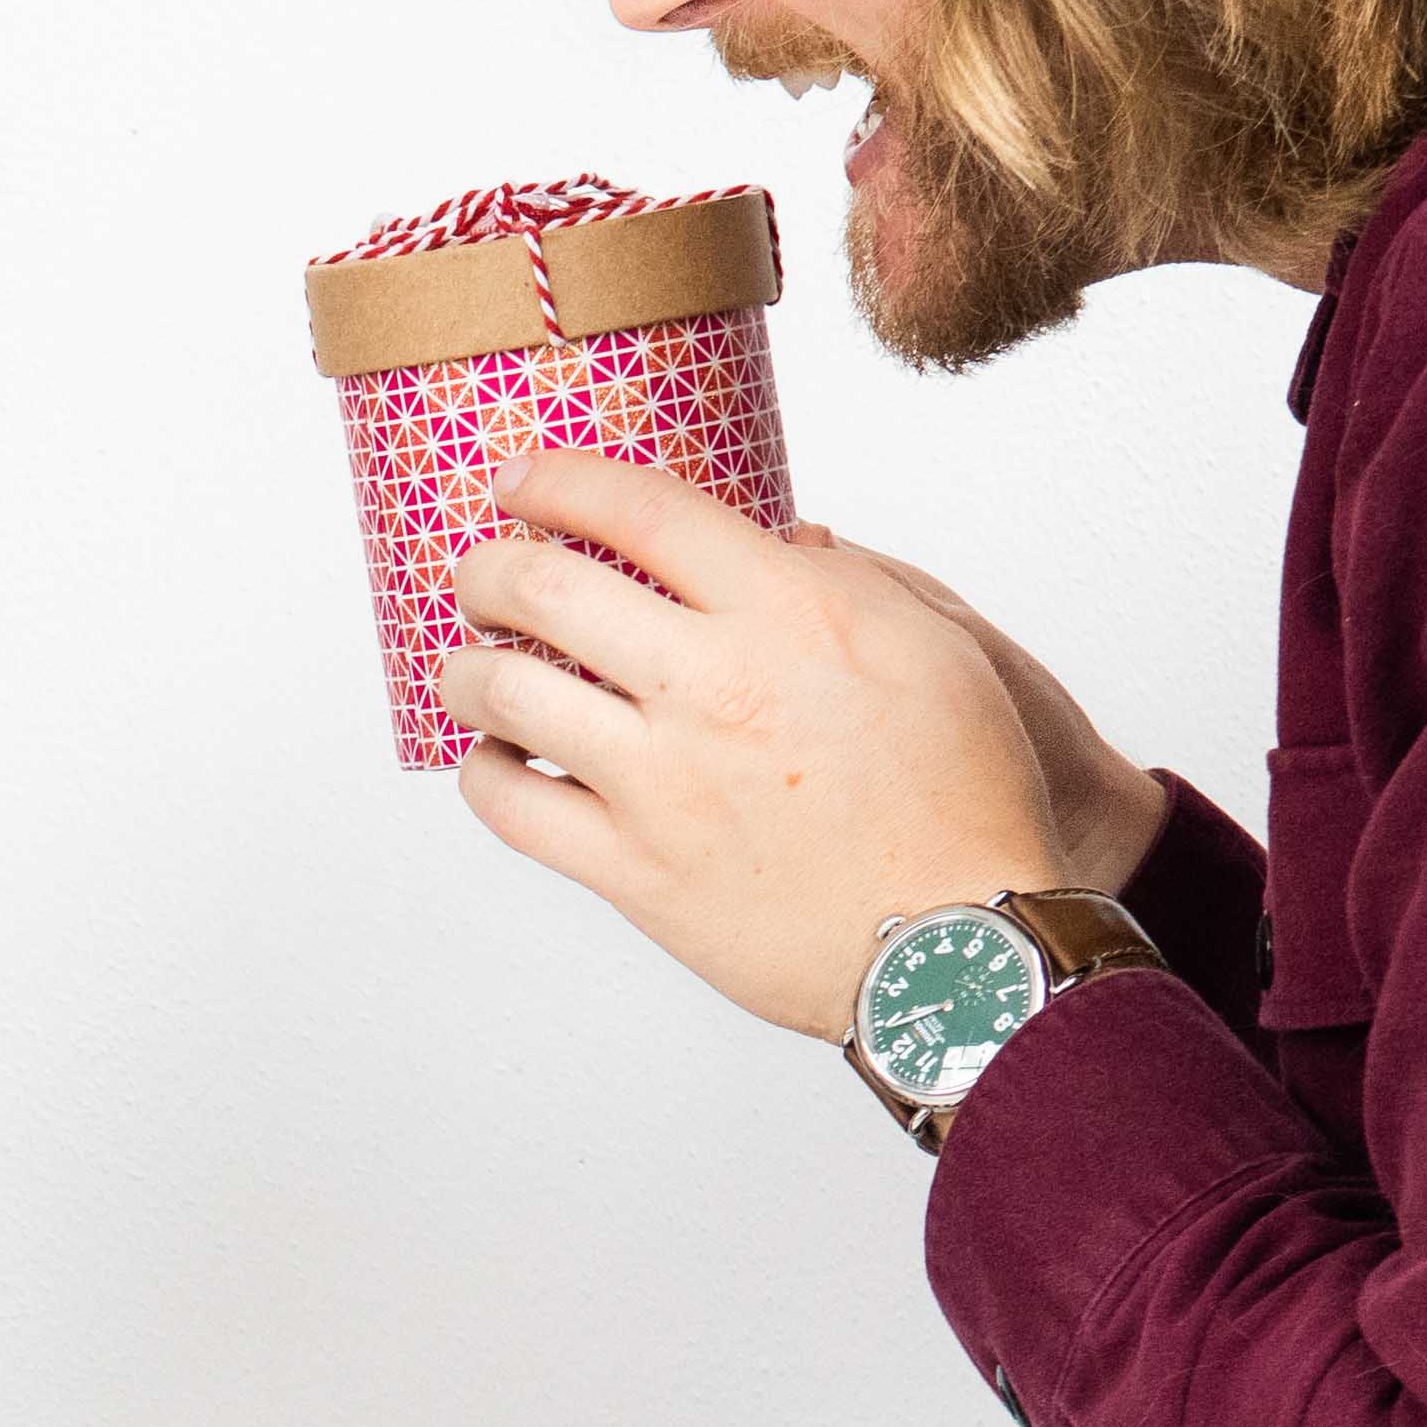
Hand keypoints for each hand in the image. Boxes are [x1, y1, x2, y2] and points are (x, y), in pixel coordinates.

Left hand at [439, 457, 1157, 1041]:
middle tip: (480, 574)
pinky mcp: (638, 873)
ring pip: (506, 693)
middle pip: (544, 587)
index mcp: (788, 611)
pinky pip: (515, 809)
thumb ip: (845, 579)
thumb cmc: (961, 796)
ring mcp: (664, 783)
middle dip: (487, 567)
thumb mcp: (936, 646)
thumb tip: (778, 539)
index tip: (518, 480)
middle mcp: (714, 685)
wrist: (962, 947)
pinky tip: (496, 761)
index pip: (638, 509)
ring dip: (464, 668)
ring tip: (468, 666)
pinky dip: (484, 773)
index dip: (557, 480)